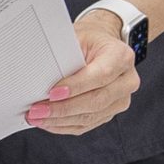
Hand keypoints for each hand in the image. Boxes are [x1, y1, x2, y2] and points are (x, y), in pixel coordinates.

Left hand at [27, 11, 140, 134]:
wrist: (102, 46)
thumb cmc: (90, 40)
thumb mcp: (78, 38)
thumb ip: (66, 56)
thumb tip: (42, 76)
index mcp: (122, 57)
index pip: (100, 75)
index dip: (76, 86)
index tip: (53, 93)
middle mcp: (126, 81)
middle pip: (96, 101)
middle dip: (63, 108)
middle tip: (38, 109)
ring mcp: (120, 99)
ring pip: (90, 117)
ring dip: (60, 120)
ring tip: (37, 117)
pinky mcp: (110, 112)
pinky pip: (86, 124)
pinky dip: (64, 125)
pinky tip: (48, 122)